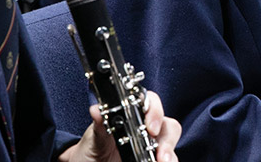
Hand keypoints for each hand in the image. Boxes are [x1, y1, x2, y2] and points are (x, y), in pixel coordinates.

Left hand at [62, 90, 180, 161]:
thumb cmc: (89, 149)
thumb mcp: (92, 138)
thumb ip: (99, 125)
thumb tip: (97, 110)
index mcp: (131, 116)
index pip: (151, 104)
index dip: (155, 111)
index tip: (151, 128)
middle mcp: (144, 130)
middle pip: (168, 126)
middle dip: (168, 140)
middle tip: (161, 156)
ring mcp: (149, 148)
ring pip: (170, 147)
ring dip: (171, 155)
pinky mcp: (150, 160)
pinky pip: (167, 160)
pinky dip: (169, 161)